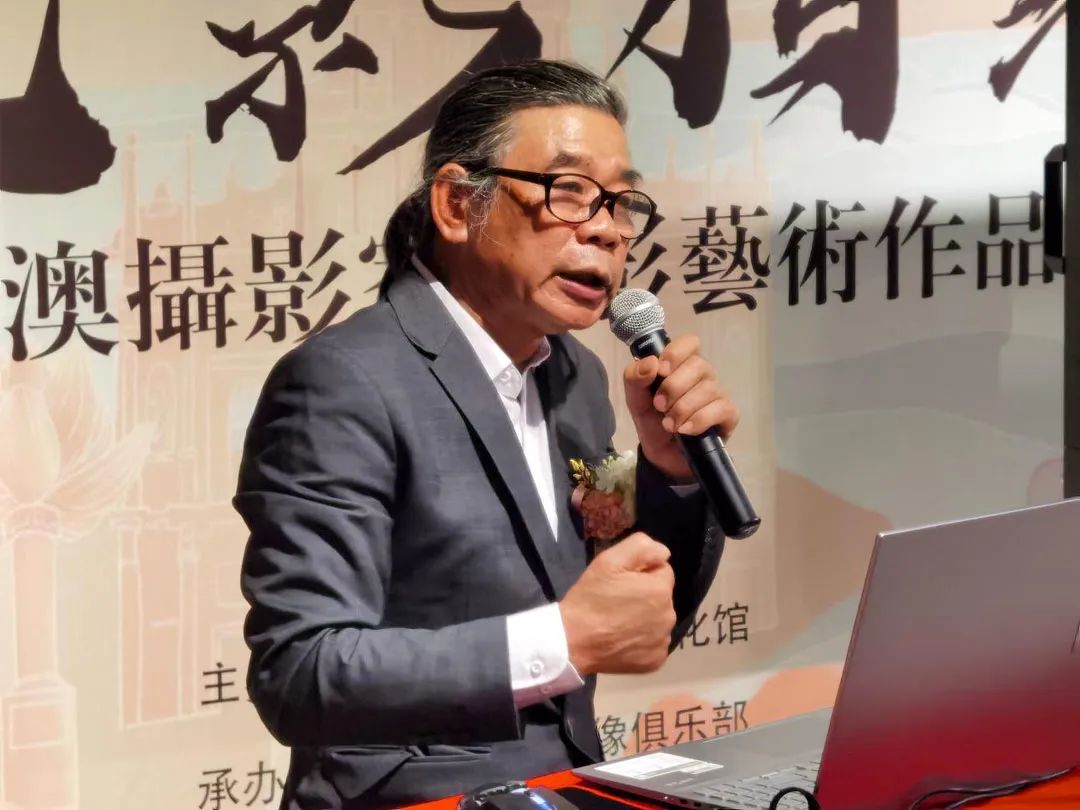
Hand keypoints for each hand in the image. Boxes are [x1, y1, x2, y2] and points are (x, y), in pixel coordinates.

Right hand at [559, 533, 675, 675]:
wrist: (572, 641)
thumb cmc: (590, 598)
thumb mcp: (609, 560)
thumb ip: (642, 547)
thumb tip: (664, 553)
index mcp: (660, 590)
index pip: (662, 571)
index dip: (641, 573)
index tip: (620, 582)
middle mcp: (669, 617)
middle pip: (661, 597)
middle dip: (644, 595)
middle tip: (617, 601)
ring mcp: (663, 642)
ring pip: (658, 620)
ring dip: (645, 618)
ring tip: (618, 621)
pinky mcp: (655, 661)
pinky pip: (654, 643)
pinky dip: (642, 641)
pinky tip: (622, 639)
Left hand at [623, 333, 738, 480]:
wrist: (664, 455)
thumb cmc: (652, 420)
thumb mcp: (635, 399)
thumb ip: (634, 378)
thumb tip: (651, 363)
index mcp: (681, 365)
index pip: (689, 342)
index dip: (676, 353)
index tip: (661, 371)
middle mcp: (702, 375)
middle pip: (698, 365)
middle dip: (674, 387)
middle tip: (659, 406)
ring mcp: (717, 393)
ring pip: (708, 389)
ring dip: (683, 408)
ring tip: (669, 425)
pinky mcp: (728, 414)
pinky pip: (720, 409)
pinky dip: (698, 420)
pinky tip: (685, 430)